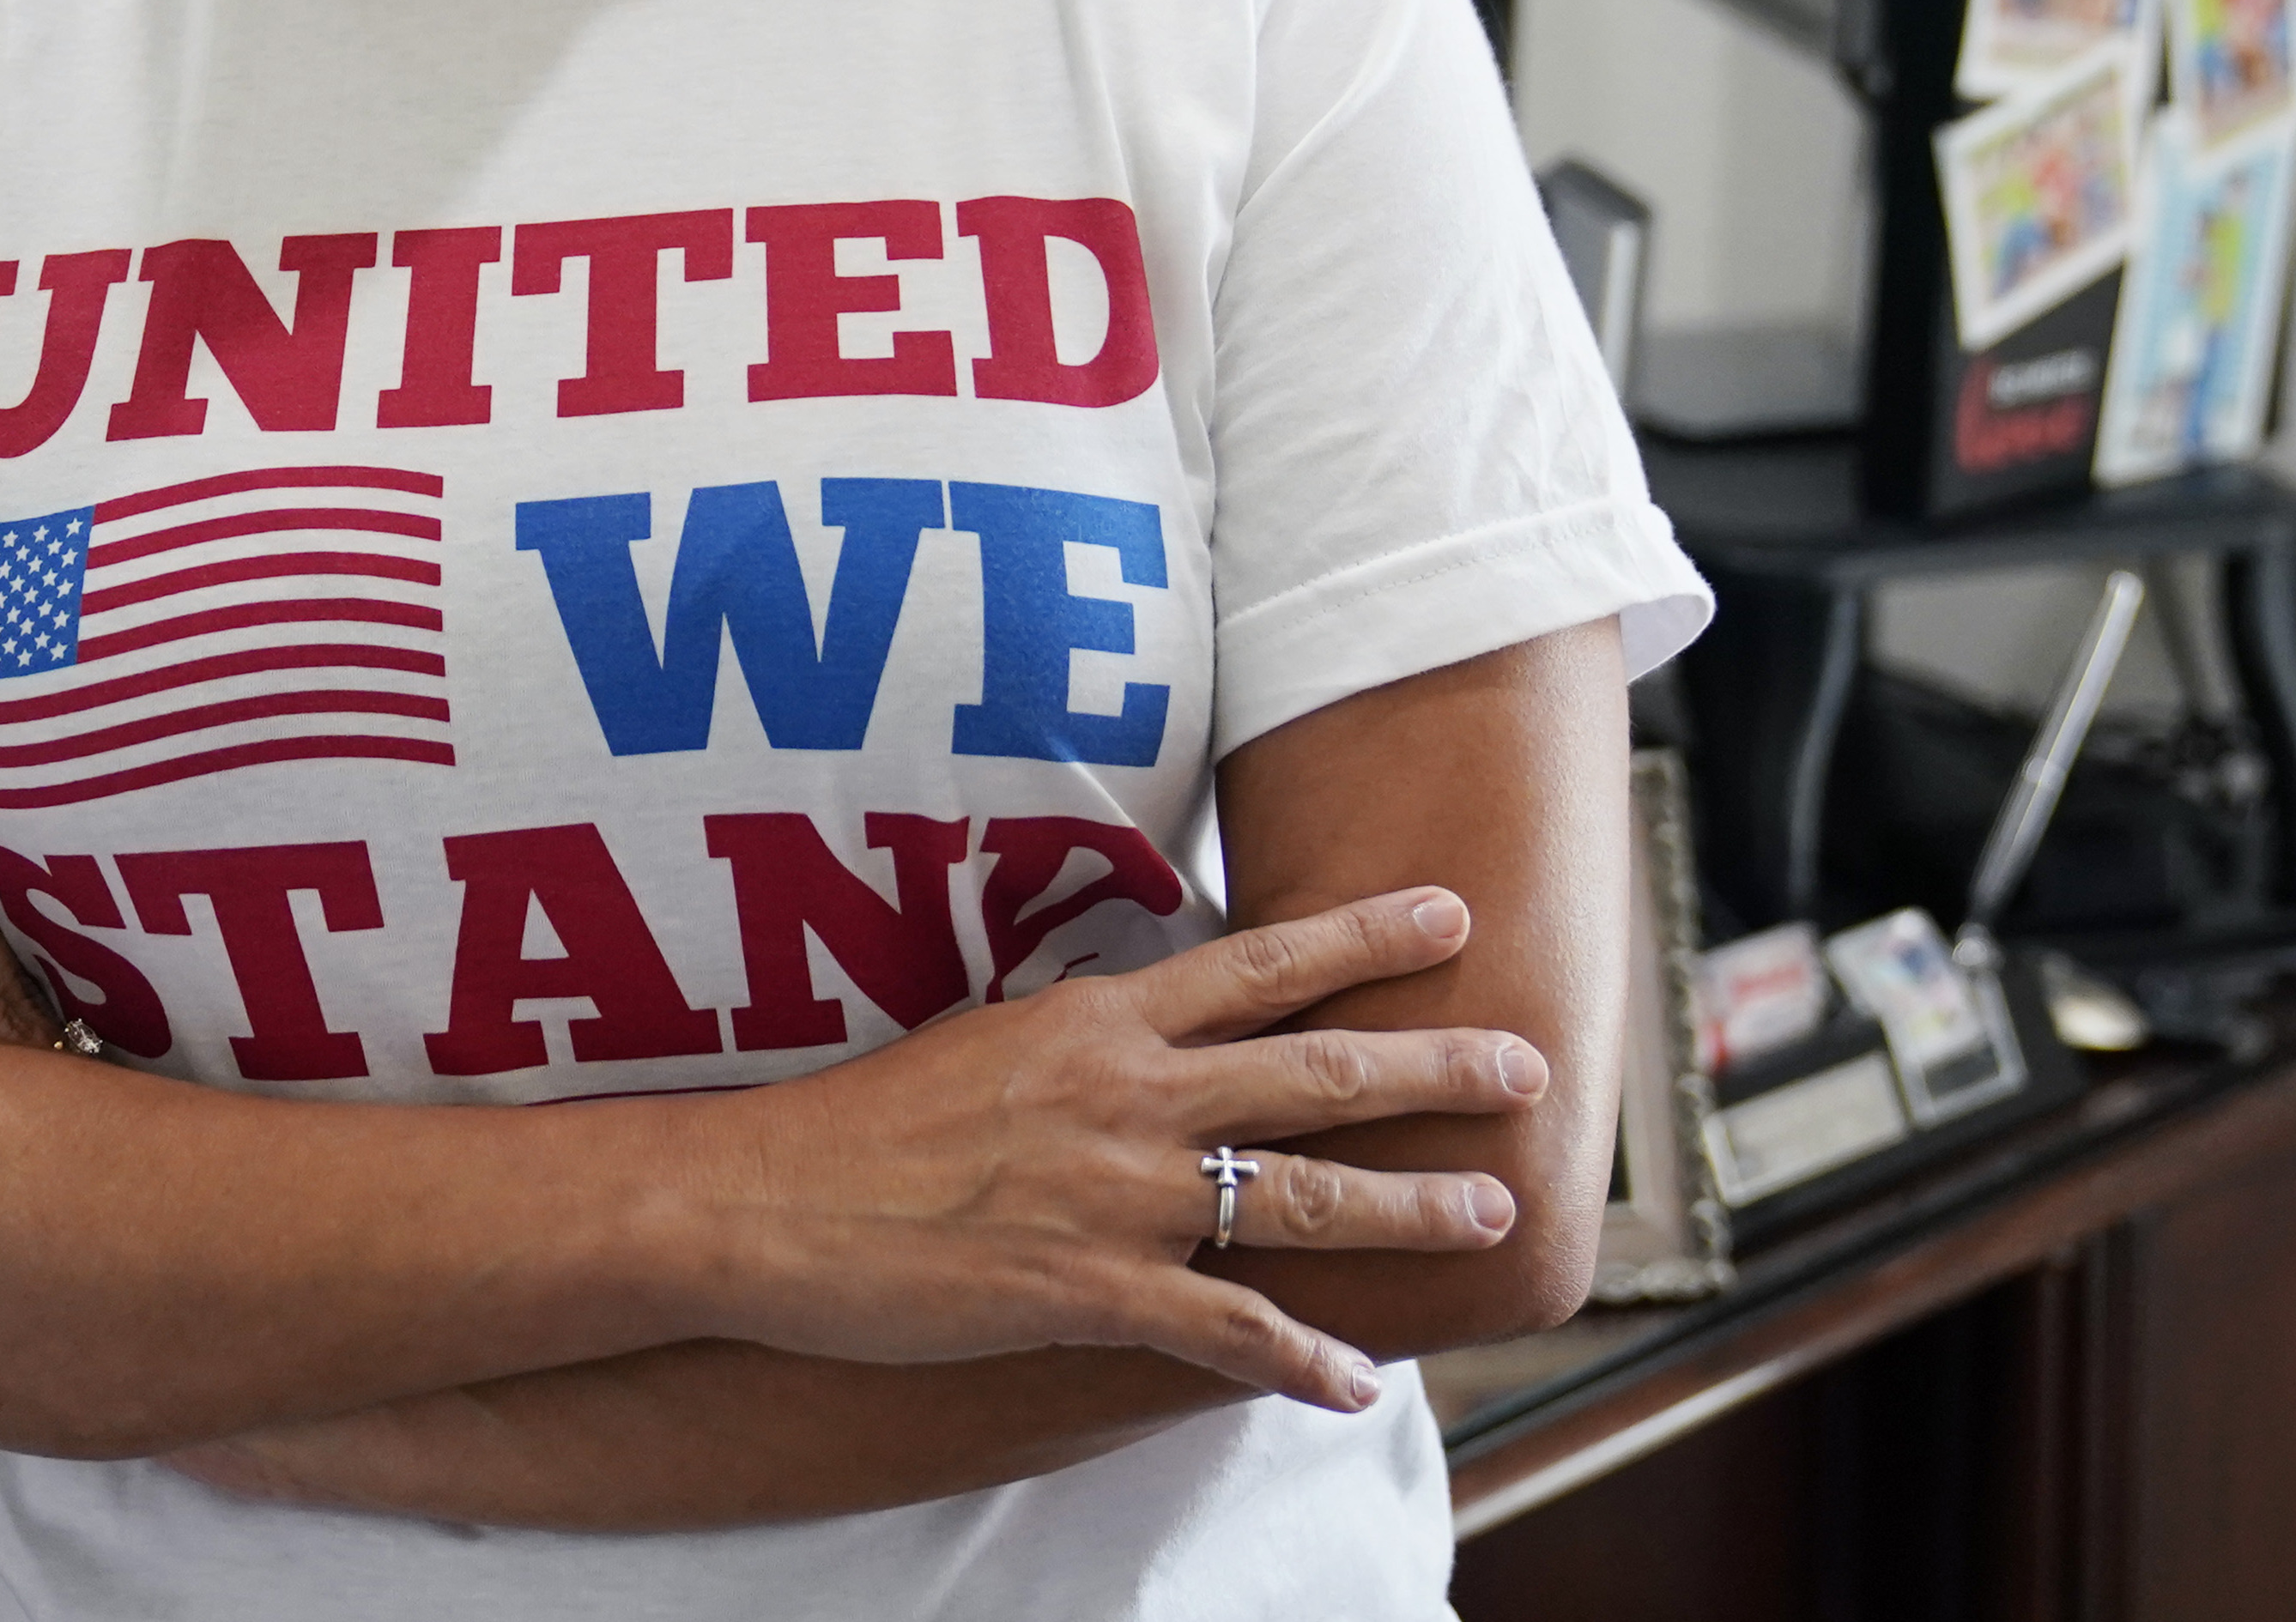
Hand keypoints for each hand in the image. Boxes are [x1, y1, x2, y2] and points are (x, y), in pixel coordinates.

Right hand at [703, 890, 1543, 1412]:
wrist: (766, 1199)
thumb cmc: (862, 1120)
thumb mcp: (982, 1037)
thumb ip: (1081, 1035)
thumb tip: (1148, 1023)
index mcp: (1097, 1020)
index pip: (1260, 962)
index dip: (1365, 934)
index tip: (1452, 912)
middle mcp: (1127, 1094)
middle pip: (1314, 1070)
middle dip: (1434, 1066)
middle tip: (1529, 1064)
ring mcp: (1116, 1195)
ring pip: (1299, 1195)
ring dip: (1408, 1206)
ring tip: (1489, 1211)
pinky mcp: (1089, 1289)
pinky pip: (1226, 1329)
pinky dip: (1301, 1359)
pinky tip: (1357, 1383)